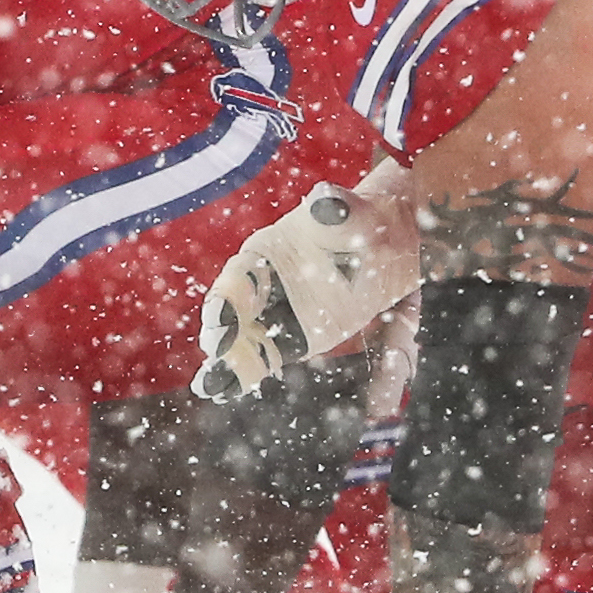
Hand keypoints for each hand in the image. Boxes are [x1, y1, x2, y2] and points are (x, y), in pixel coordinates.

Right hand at [196, 180, 414, 403]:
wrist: (383, 243)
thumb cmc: (359, 219)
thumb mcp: (347, 212)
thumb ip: (334, 210)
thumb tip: (325, 202)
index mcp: (265, 253)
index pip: (239, 278)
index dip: (227, 299)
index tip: (221, 319)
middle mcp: (262, 286)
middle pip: (233, 314)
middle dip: (221, 336)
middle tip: (217, 355)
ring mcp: (275, 314)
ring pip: (243, 340)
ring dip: (225, 363)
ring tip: (209, 386)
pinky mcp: (292, 339)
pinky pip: (263, 358)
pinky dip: (244, 374)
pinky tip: (225, 391)